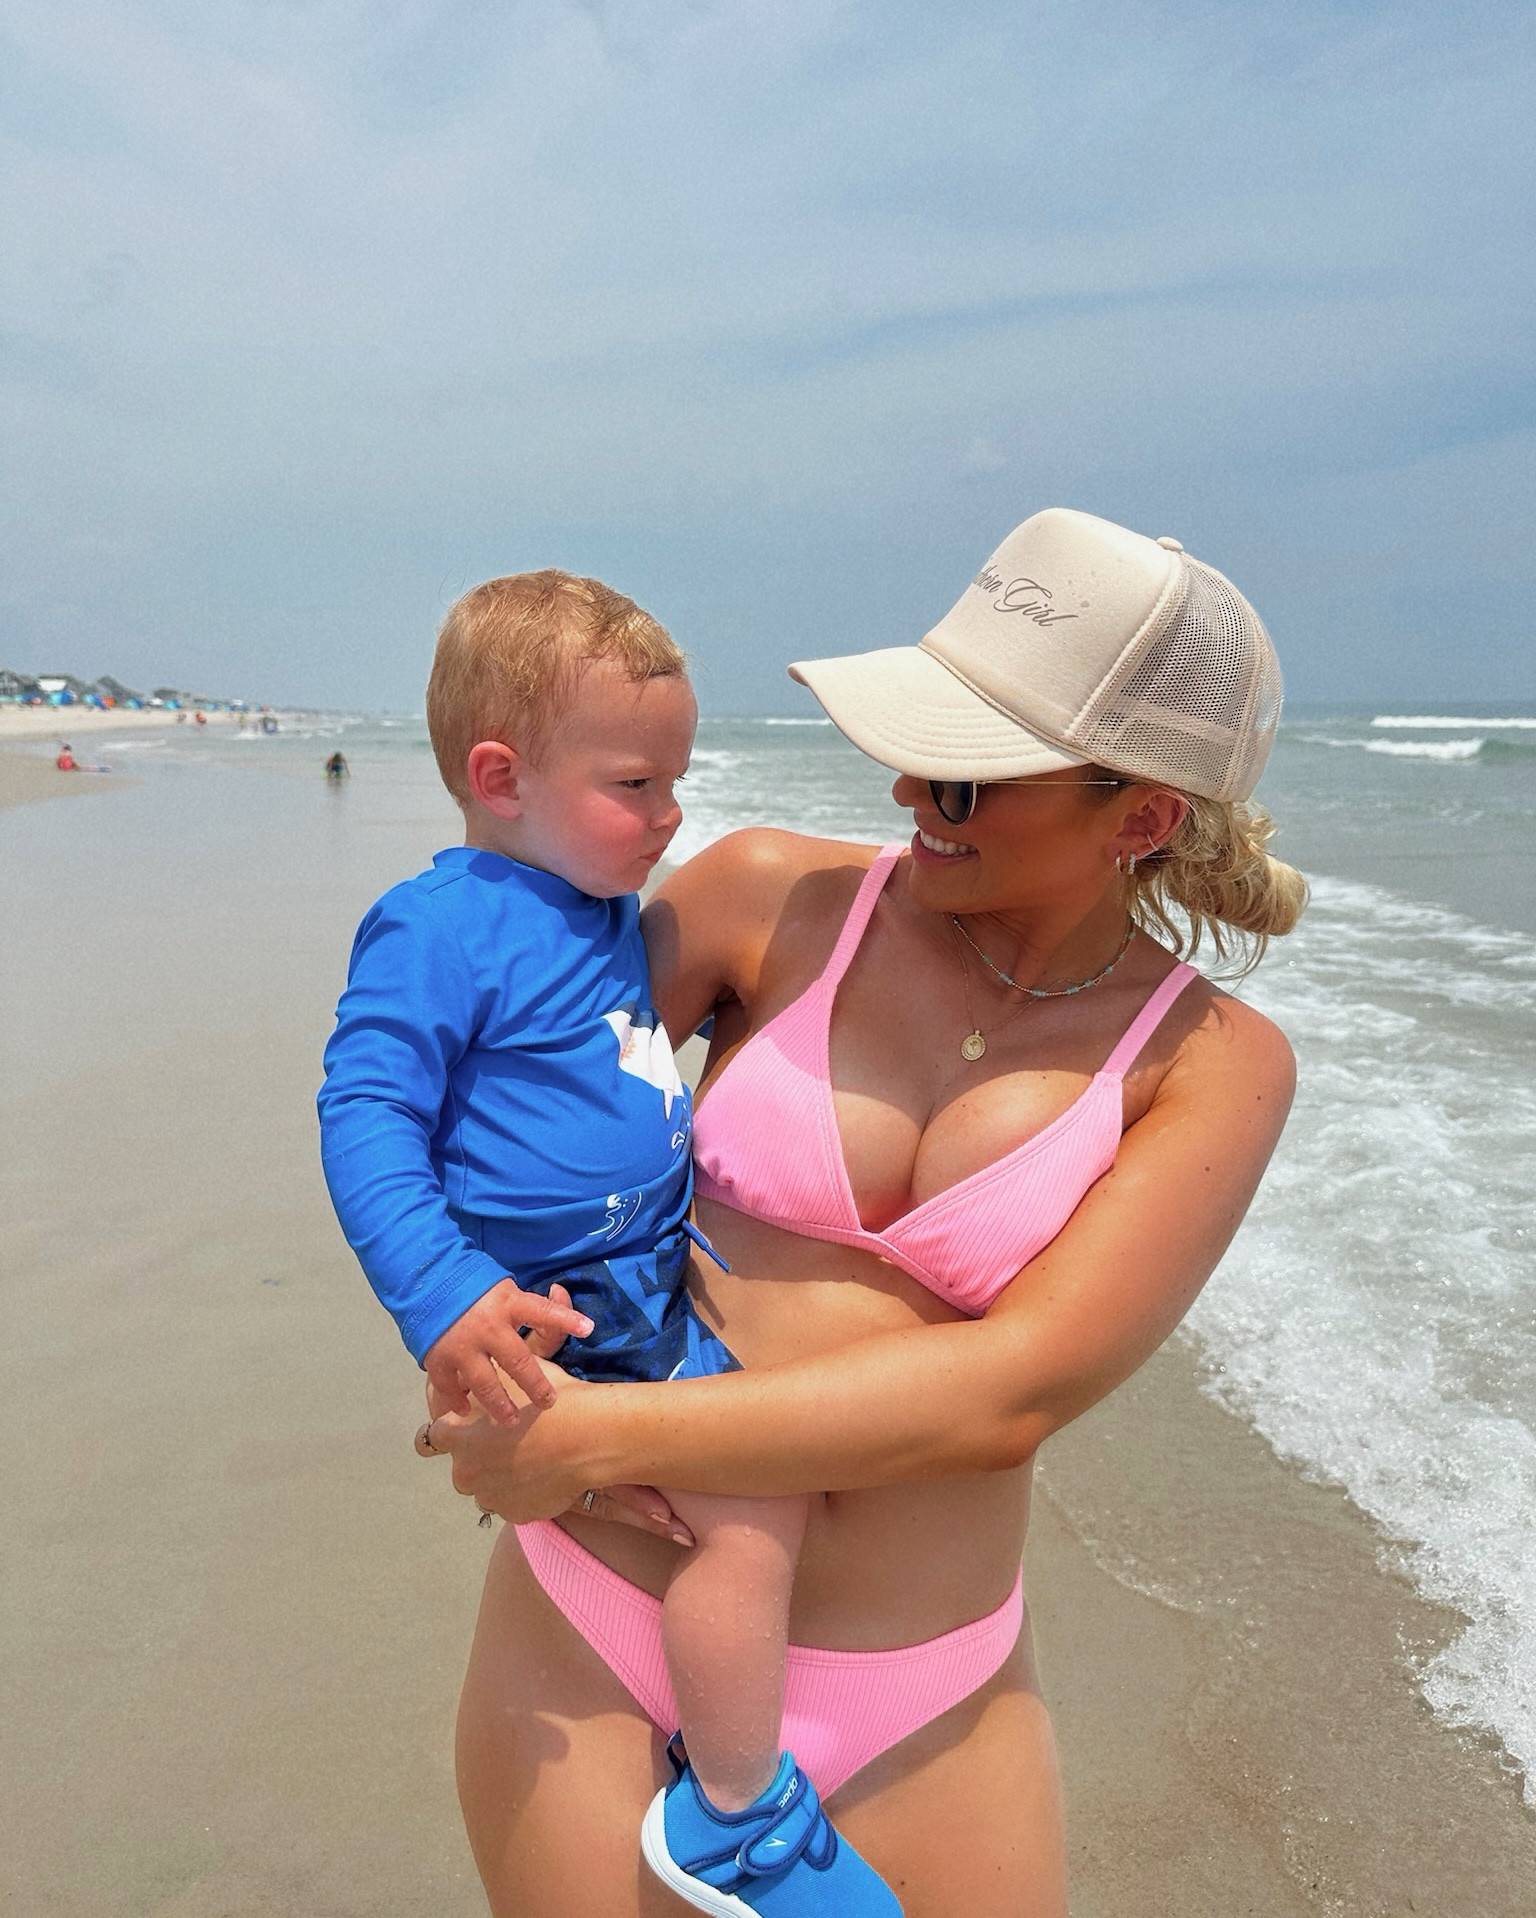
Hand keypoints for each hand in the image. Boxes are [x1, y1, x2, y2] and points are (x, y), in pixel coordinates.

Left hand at [414, 1384, 692, 1545]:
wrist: (589, 1437)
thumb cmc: (550, 1401)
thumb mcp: (513, 1377)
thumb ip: (487, 1383)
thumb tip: (477, 1375)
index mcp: (458, 1437)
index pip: (430, 1438)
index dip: (448, 1431)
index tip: (465, 1429)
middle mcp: (466, 1472)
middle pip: (461, 1468)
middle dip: (478, 1459)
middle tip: (509, 1444)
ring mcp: (490, 1498)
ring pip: (487, 1489)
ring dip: (499, 1478)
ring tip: (531, 1461)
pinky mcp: (516, 1515)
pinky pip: (512, 1504)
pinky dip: (523, 1494)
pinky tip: (545, 1476)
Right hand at [423, 1280, 592, 1426]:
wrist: (428, 1283)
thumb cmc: (478, 1292)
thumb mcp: (509, 1292)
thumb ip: (536, 1307)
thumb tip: (562, 1293)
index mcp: (507, 1303)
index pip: (542, 1311)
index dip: (565, 1318)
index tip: (588, 1328)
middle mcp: (487, 1326)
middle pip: (517, 1360)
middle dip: (535, 1384)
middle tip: (549, 1402)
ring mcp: (461, 1344)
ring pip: (484, 1382)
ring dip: (499, 1404)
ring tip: (511, 1420)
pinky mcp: (438, 1357)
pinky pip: (449, 1386)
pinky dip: (457, 1401)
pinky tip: (466, 1411)